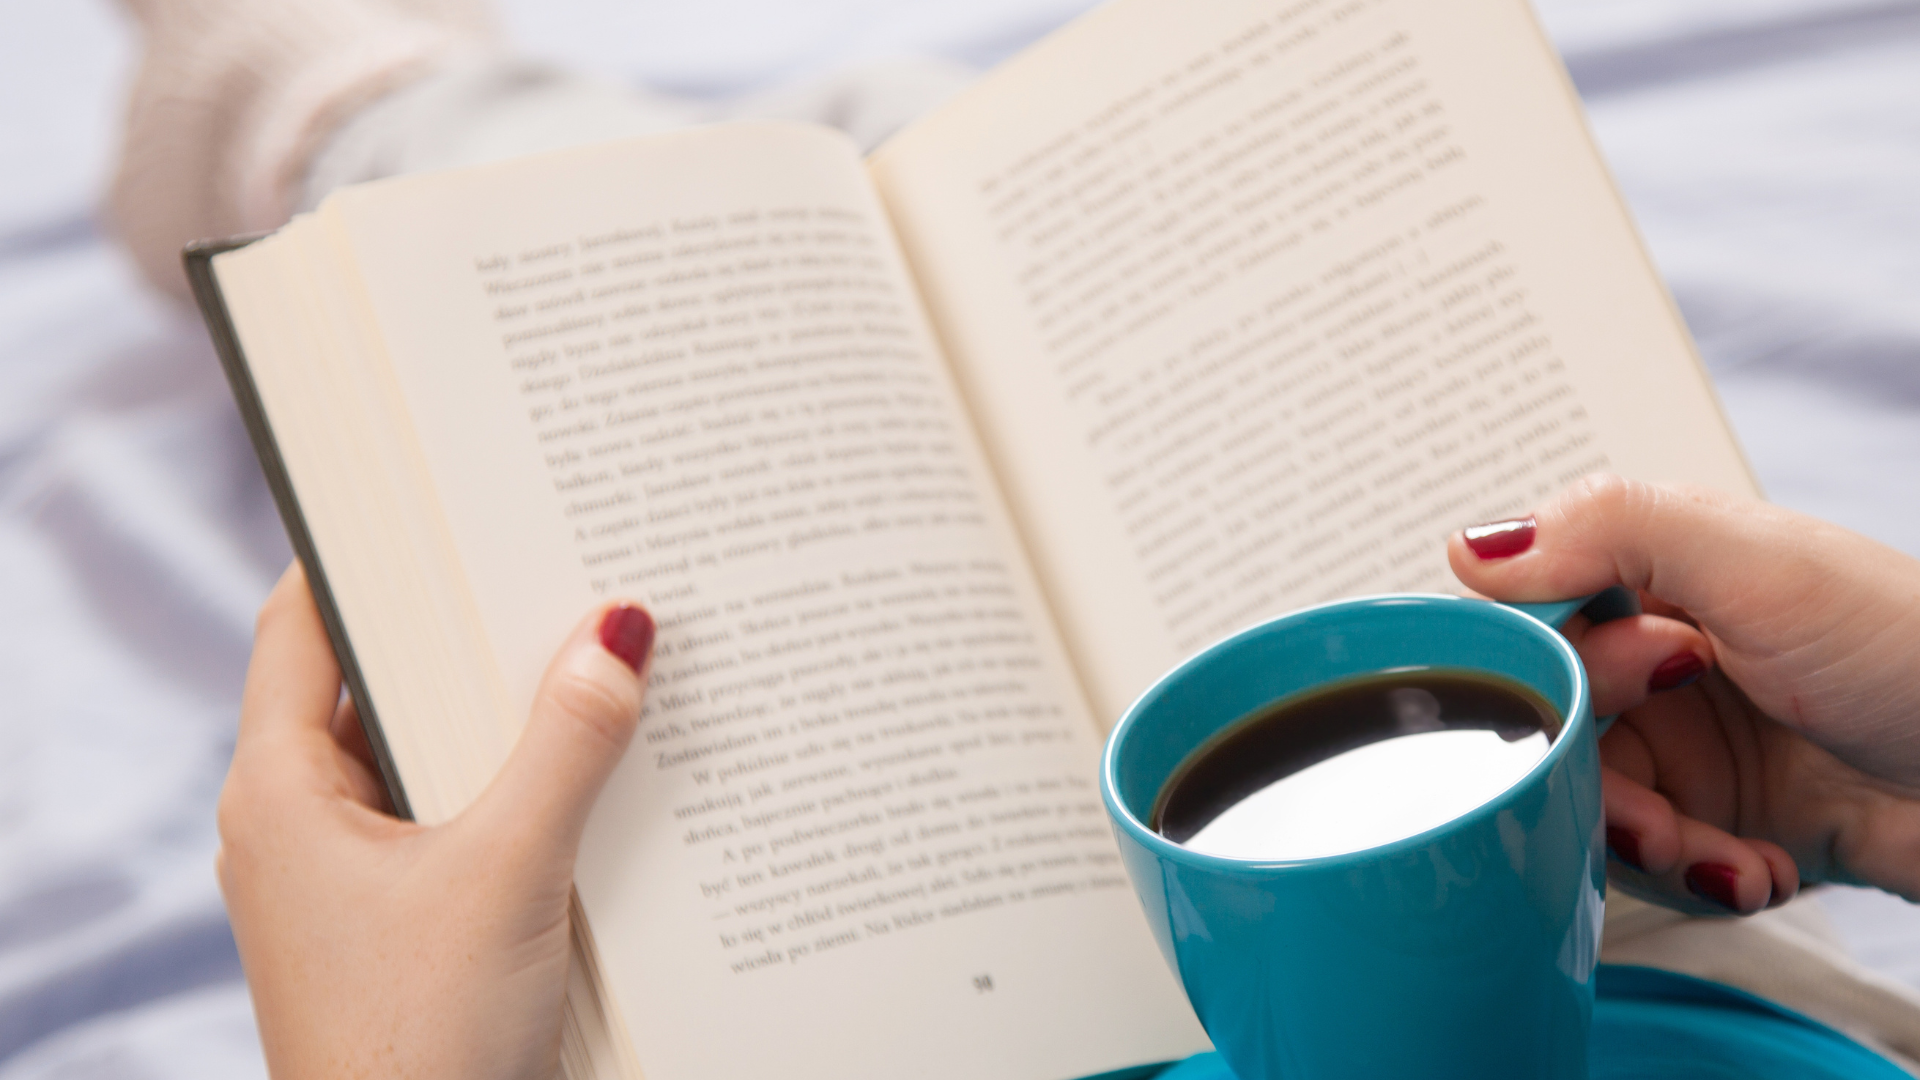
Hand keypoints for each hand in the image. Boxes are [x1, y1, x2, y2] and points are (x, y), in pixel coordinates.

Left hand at [217, 563, 654, 1078]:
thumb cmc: (419, 1041)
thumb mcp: (506, 873)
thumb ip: (566, 747)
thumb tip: (620, 629)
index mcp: (278, 789)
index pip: (302, 621)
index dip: (364, 550)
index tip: (436, 493)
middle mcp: (298, 820)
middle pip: (376, 681)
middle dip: (461, 629)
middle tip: (546, 558)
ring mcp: (348, 875)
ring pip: (423, 752)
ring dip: (497, 712)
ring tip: (587, 648)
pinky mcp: (400, 919)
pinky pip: (454, 815)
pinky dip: (512, 781)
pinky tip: (591, 766)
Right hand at [1448, 475, 1919, 916]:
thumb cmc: (1913, 650)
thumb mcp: (1756, 562)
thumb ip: (1607, 528)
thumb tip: (1470, 545)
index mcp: (1660, 572)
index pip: (1532, 617)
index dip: (1542, 671)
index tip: (1584, 699)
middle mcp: (1662, 656)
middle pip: (1552, 723)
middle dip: (1592, 777)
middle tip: (1656, 803)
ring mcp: (1693, 744)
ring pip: (1591, 800)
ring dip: (1645, 844)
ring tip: (1715, 853)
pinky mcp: (1726, 821)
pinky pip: (1656, 863)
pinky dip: (1699, 877)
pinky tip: (1758, 868)